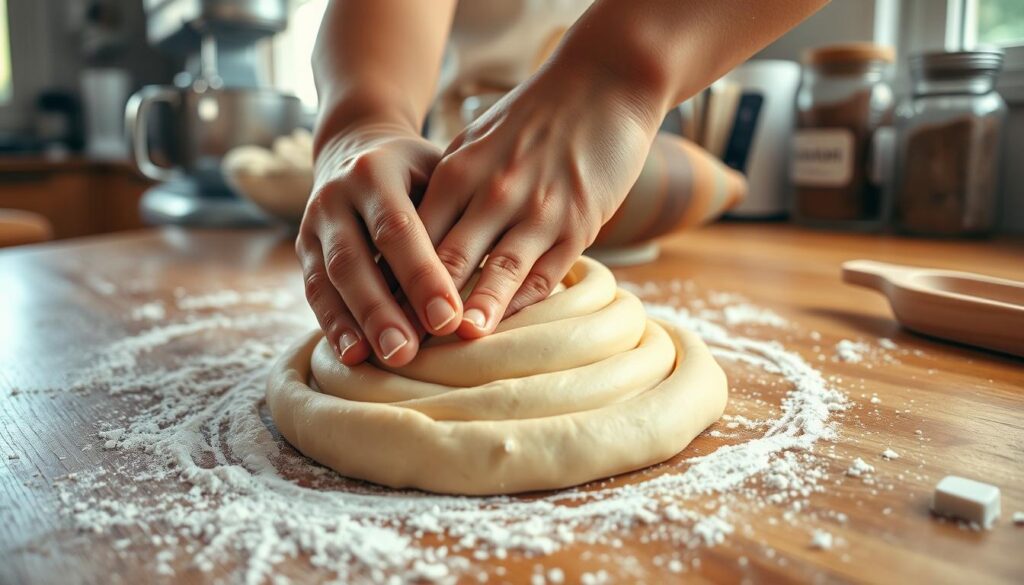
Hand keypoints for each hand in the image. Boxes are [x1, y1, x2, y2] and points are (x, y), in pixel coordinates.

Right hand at [296, 123, 462, 366]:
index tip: (449, 319)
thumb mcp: (437, 175)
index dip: (422, 276)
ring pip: (328, 280)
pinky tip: (353, 355)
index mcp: (374, 171)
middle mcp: (335, 195)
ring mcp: (313, 223)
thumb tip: (486, 283)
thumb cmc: (417, 172)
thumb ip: (451, 219)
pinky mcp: (304, 249)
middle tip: (407, 353)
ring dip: (354, 324)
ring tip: (379, 359)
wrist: (358, 147)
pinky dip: (333, 325)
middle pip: (354, 259)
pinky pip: (315, 291)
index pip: (398, 228)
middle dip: (381, 310)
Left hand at [418, 61, 660, 337]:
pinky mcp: (579, 224)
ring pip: (499, 270)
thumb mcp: (478, 139)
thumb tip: (415, 235)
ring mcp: (538, 209)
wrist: (605, 81)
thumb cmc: (534, 115)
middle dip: (424, 306)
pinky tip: (511, 326)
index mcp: (459, 170)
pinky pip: (547, 272)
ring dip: (477, 309)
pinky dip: (527, 301)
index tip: (376, 316)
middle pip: (449, 259)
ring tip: (459, 341)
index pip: (415, 236)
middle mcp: (494, 191)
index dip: (393, 280)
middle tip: (403, 346)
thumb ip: (449, 184)